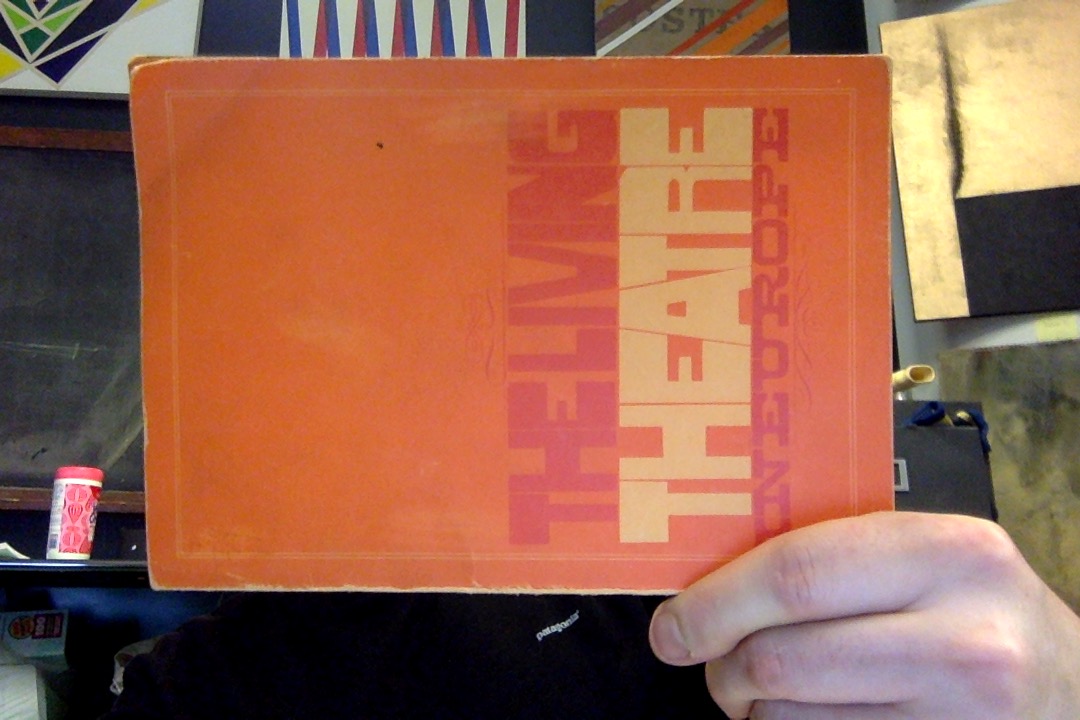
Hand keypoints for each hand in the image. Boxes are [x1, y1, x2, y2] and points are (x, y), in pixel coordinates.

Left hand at [648, 512, 1079, 718]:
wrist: (1075, 693)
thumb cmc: (982, 614)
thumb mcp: (931, 560)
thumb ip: (841, 557)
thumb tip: (712, 576)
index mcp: (950, 554)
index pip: (797, 573)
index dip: (717, 602)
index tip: (673, 625)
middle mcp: (965, 639)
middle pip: (781, 657)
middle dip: (720, 665)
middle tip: (704, 662)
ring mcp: (960, 717)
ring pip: (790, 717)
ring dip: (756, 706)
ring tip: (769, 685)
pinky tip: (814, 713)